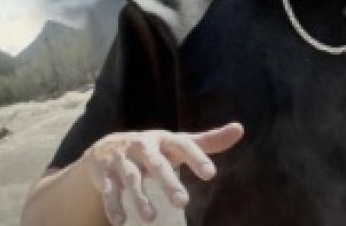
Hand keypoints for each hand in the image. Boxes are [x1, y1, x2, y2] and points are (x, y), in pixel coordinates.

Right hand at [82, 122, 243, 224]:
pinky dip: (113, 205)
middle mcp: (143, 147)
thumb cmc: (155, 149)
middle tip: (182, 203)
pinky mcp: (105, 174)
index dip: (196, 158)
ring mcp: (123, 160)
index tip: (211, 175)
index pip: (183, 146)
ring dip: (140, 198)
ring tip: (152, 218)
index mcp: (164, 140)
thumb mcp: (178, 144)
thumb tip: (240, 129)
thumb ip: (208, 142)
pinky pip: (109, 190)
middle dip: (168, 183)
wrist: (106, 148)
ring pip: (132, 179)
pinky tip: (121, 221)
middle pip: (157, 164)